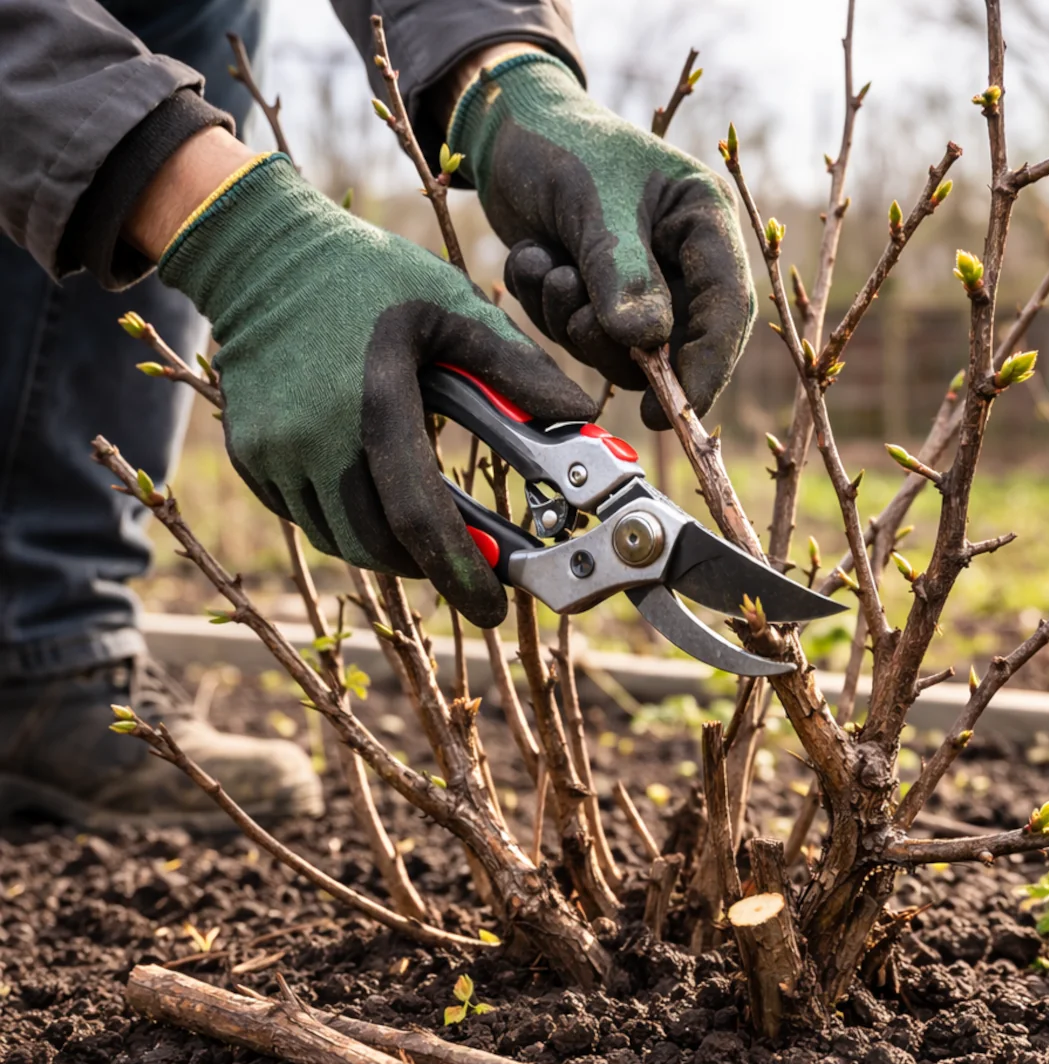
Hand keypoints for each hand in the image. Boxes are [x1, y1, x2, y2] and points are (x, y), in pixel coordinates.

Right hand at [155, 153, 596, 626]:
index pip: (417, 516)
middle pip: (376, 545)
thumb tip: (581, 417)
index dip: (457, 572)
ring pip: (341, 540)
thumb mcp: (452, 306)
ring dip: (388, 546)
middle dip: (427, 565)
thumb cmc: (365, 274)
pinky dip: (348, 521)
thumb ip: (516, 367)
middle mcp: (312, 437)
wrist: (260, 254)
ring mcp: (272, 451)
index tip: (491, 607)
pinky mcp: (250, 457)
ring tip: (423, 524)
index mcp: (372, 401)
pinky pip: (308, 517)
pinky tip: (371, 488)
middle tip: (464, 562)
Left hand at [448, 53, 755, 428]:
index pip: (727, 308)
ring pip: (622, 351)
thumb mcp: (592, 203)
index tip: (674, 412)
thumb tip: (647, 345)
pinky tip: (533, 259)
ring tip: (547, 267)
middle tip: (576, 311)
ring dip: (573, 321)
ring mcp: (640, 282)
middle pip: (674, 343)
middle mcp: (681, 258)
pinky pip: (580, 336)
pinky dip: (549, 309)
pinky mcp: (598, 297)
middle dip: (616, 341)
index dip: (706, 367)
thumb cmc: (561, 145)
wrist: (504, 129)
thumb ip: (621, 273)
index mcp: (703, 220)